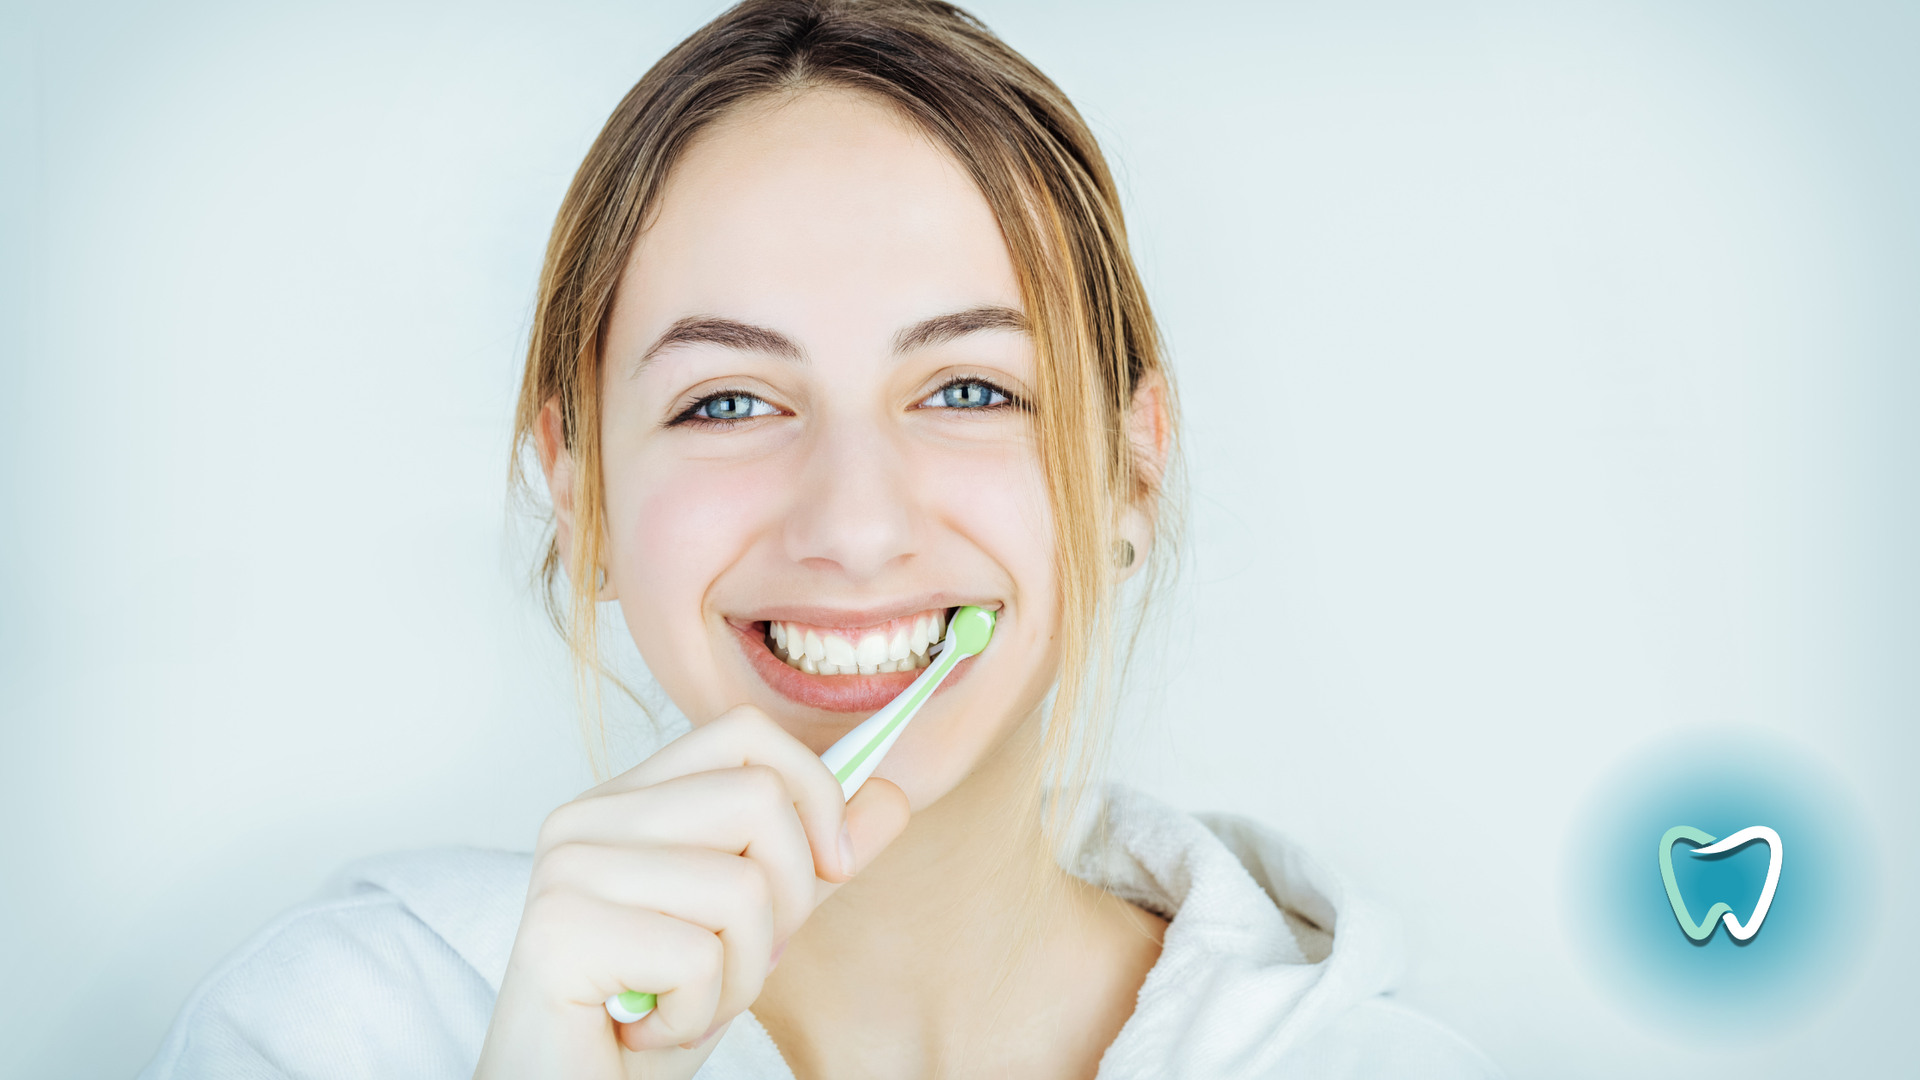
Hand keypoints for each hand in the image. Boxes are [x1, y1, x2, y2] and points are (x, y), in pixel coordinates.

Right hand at [474, 705, 911, 1079]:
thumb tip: (891, 794)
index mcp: (628, 800)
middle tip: (735, 963)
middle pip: (759, 801)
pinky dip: (699, 1012)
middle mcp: (587, 817)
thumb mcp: (752, 930)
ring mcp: (568, 869)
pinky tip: (650, 1028)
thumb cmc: (650, 1014)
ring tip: (687, 1003)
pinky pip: (699, 955)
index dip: (815, 793)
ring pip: (740, 886)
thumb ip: (814, 862)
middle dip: (787, 902)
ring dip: (741, 973)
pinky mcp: (560, 931)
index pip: (748, 736)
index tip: (834, 865)